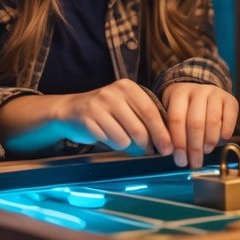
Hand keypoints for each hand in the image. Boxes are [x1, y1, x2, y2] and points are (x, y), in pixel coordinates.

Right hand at [52, 79, 173, 155]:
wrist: (71, 110)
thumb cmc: (106, 111)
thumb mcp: (126, 106)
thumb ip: (144, 118)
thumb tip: (165, 142)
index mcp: (128, 88)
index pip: (151, 111)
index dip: (161, 132)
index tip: (168, 148)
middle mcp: (114, 93)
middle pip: (139, 128)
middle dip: (147, 144)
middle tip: (148, 151)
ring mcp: (99, 105)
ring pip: (125, 138)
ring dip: (126, 145)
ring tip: (120, 138)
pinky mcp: (88, 119)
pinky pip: (109, 141)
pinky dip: (112, 144)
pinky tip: (106, 135)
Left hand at [161, 83, 238, 168]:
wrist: (204, 95)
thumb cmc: (186, 112)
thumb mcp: (175, 116)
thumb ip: (172, 133)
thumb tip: (174, 155)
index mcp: (178, 94)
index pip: (176, 119)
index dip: (178, 143)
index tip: (180, 161)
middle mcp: (197, 91)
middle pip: (195, 122)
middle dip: (194, 147)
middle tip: (195, 163)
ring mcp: (215, 93)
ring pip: (213, 121)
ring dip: (209, 141)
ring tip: (206, 151)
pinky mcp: (230, 99)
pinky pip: (229, 118)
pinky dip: (226, 131)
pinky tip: (222, 140)